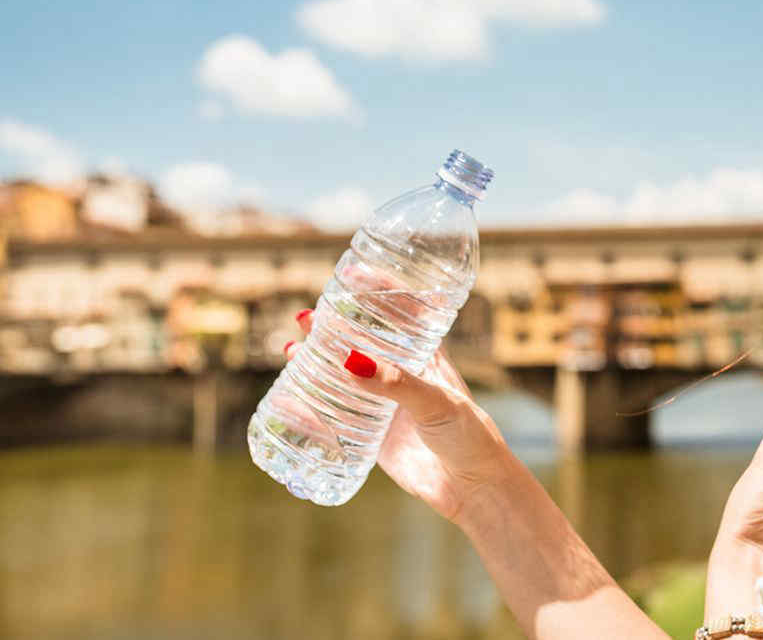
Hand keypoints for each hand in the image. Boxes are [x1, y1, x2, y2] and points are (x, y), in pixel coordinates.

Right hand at [287, 308, 516, 523]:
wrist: (473, 489)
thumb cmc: (470, 437)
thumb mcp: (436, 402)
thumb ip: (396, 383)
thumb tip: (349, 361)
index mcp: (427, 356)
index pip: (402, 311)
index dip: (378, 289)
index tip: (350, 274)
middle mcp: (403, 374)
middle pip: (363, 340)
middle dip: (334, 326)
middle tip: (307, 319)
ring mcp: (386, 403)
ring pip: (345, 374)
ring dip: (318, 360)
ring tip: (291, 348)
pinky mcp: (374, 432)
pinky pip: (337, 413)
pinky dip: (312, 402)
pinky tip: (289, 397)